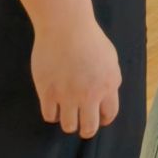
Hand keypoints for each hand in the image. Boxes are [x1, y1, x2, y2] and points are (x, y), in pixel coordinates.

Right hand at [31, 15, 121, 137]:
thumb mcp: (110, 59)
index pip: (110, 114)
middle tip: (82, 127)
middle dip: (86, 130)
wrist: (65, 28)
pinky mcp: (48, 92)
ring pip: (68, 125)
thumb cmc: (89, 39)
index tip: (98, 119)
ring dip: (68, 124)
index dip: (104, 120)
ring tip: (66, 116)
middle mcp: (89, 95)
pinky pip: (49, 115)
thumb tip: (106, 94)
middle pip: (89, 127)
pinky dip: (52, 115)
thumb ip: (109, 79)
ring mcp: (67, 95)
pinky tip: (53, 107)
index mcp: (108, 86)